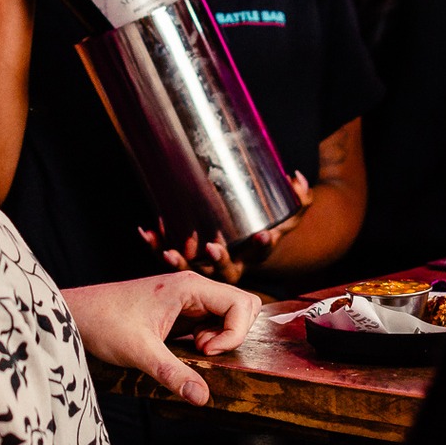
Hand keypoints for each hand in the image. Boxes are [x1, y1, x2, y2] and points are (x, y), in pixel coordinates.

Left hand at [62, 271, 261, 405]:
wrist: (77, 314)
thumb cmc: (104, 322)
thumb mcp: (139, 352)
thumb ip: (172, 374)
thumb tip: (202, 398)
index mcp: (189, 286)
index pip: (242, 303)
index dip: (234, 333)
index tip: (205, 352)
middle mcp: (193, 288)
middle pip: (243, 305)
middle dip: (234, 333)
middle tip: (204, 352)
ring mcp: (188, 299)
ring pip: (229, 314)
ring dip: (222, 337)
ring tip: (193, 352)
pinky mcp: (180, 312)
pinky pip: (212, 322)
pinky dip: (210, 339)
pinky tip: (186, 351)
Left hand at [139, 172, 313, 283]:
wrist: (241, 259)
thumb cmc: (263, 233)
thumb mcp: (286, 220)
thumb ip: (300, 200)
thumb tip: (296, 175)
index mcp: (252, 257)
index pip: (261, 252)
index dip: (263, 244)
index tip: (264, 234)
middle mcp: (229, 266)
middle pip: (224, 269)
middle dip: (219, 260)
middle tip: (214, 247)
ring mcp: (205, 267)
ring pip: (192, 268)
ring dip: (179, 259)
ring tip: (167, 251)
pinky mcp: (184, 263)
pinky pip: (169, 255)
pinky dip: (156, 246)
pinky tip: (145, 231)